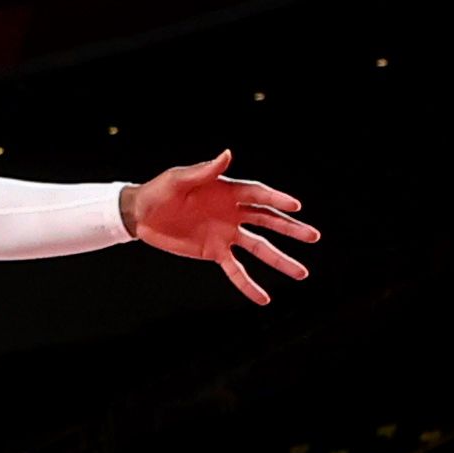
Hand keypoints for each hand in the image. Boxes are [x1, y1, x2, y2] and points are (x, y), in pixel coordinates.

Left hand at [122, 151, 315, 305]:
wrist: (140, 214)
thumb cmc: (160, 191)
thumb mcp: (179, 179)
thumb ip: (204, 170)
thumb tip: (227, 154)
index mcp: (229, 191)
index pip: (259, 195)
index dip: (276, 200)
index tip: (295, 206)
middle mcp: (234, 213)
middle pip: (268, 221)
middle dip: (290, 229)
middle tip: (314, 237)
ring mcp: (226, 234)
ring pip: (259, 248)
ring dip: (279, 260)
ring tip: (301, 273)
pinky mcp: (214, 252)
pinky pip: (235, 270)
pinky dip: (248, 284)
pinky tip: (264, 298)